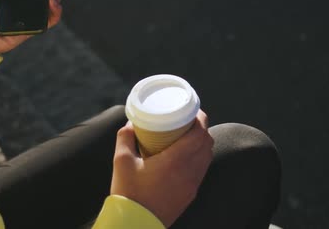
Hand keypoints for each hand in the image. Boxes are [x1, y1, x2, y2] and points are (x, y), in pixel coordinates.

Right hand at [110, 110, 212, 227]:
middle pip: (207, 143)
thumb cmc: (129, 192)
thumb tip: (131, 124)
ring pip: (207, 156)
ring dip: (201, 143)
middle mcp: (189, 171)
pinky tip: (185, 155)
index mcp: (175, 161)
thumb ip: (125, 138)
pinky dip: (199, 157)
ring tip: (187, 136)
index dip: (200, 118)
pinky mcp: (191, 193)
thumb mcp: (121, 161)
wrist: (135, 223)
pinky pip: (202, 169)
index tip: (193, 110)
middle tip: (188, 120)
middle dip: (201, 128)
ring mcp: (192, 184)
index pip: (199, 134)